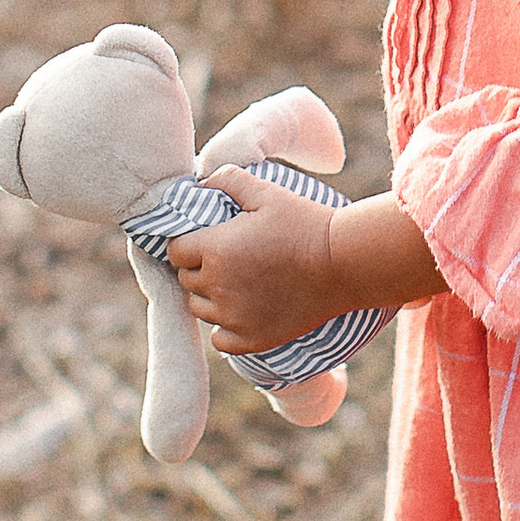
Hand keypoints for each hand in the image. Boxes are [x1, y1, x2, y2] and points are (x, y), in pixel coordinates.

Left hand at [168, 168, 447, 349]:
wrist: (344, 264)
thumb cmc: (305, 224)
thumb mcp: (267, 193)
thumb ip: (228, 181)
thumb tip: (201, 182)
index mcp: (215, 249)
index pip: (175, 250)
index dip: (187, 243)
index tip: (205, 240)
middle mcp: (218, 286)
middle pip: (186, 280)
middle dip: (198, 268)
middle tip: (226, 258)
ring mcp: (233, 317)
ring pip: (200, 308)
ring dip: (209, 296)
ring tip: (236, 283)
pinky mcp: (251, 339)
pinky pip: (219, 339)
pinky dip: (224, 327)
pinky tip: (242, 311)